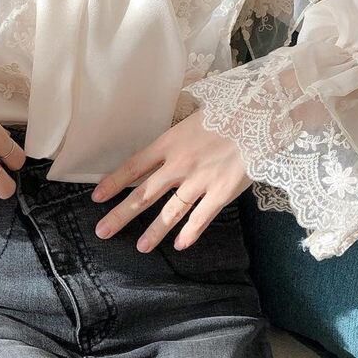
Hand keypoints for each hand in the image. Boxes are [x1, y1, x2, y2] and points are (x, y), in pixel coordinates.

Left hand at [90, 109, 251, 251]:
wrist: (261, 113)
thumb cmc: (228, 110)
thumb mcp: (192, 118)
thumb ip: (176, 138)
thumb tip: (163, 149)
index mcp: (169, 142)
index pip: (133, 166)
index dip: (113, 183)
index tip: (97, 197)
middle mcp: (179, 164)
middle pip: (143, 194)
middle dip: (120, 215)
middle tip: (102, 231)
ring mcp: (200, 180)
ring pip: (170, 212)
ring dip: (154, 231)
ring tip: (141, 247)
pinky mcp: (222, 191)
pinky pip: (201, 217)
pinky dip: (190, 233)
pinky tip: (180, 245)